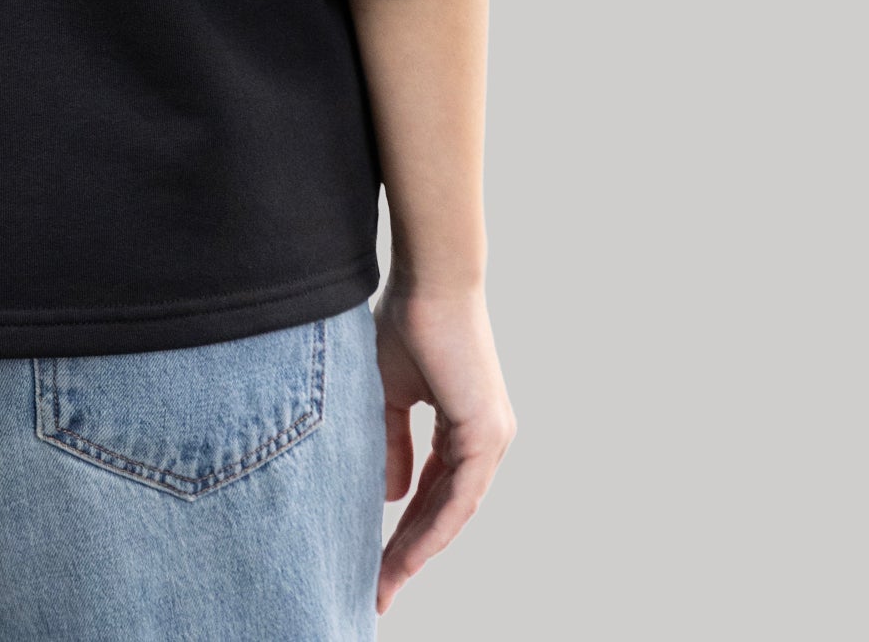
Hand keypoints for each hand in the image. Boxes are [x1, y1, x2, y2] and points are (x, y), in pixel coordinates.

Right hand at [372, 281, 515, 612]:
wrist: (430, 280)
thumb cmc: (408, 322)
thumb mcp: (391, 393)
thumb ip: (392, 443)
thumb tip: (391, 496)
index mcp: (465, 426)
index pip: (435, 491)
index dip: (407, 529)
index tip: (377, 561)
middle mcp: (485, 438)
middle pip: (445, 511)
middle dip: (410, 551)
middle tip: (379, 586)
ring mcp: (491, 437)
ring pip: (454, 511)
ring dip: (418, 549)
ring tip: (385, 580)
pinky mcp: (486, 432)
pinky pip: (459, 497)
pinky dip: (433, 528)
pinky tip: (407, 553)